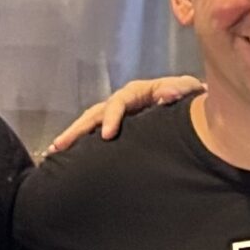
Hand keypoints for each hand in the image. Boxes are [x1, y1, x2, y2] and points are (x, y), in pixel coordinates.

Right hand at [48, 76, 204, 152]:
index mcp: (136, 93)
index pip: (118, 103)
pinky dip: (82, 146)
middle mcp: (122, 104)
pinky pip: (96, 136)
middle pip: (94, 114)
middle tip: (60, 145)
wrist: (194, 110)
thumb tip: (167, 96)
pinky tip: (67, 160)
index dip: (111, 117)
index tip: (106, 135)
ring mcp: (118, 117)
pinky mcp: (118, 131)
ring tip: (54, 151)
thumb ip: (180, 90)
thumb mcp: (188, 89)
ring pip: (90, 124)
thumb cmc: (189, 97)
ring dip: (73, 137)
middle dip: (77, 129)